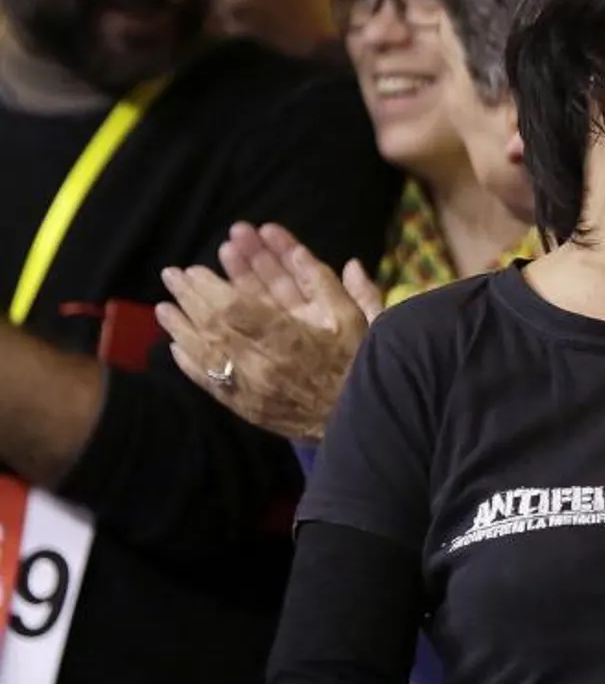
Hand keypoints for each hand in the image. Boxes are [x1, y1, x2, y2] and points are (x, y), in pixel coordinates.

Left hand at [156, 225, 380, 440]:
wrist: (362, 423)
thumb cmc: (363, 367)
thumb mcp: (362, 322)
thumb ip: (346, 290)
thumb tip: (347, 260)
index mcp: (291, 339)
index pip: (235, 307)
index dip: (209, 287)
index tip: (194, 269)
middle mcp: (263, 364)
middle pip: (213, 326)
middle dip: (189, 297)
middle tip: (171, 275)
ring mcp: (251, 389)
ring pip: (205, 353)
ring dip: (180, 327)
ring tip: (163, 307)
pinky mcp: (248, 407)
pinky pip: (211, 383)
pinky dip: (190, 364)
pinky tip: (177, 346)